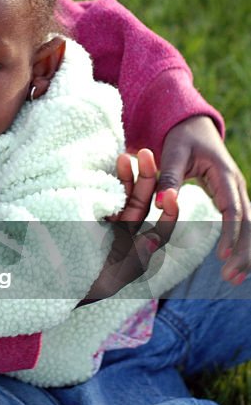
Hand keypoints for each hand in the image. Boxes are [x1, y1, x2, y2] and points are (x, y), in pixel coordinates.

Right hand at [82, 149, 178, 302]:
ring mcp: (104, 221)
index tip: (171, 196)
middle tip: (145, 154)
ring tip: (124, 156)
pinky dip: (105, 180)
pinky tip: (105, 166)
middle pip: (141, 203)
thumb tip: (154, 238)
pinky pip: (100, 194)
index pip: (158, 229)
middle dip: (146, 179)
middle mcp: (122, 233)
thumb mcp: (110, 281)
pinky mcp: (85, 212)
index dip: (168, 212)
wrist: (44, 282)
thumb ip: (134, 261)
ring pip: (122, 195)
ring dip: (126, 175)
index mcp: (133, 249)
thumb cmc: (80, 287)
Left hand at [157, 116, 249, 281]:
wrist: (193, 124)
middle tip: (232, 278)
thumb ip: (168, 176)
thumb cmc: (181, 137)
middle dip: (243, 251)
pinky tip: (235, 266)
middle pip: (249, 223)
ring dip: (245, 253)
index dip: (230, 233)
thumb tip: (161, 202)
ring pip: (250, 226)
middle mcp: (237, 186)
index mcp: (225, 174)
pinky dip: (241, 245)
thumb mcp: (172, 151)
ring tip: (234, 279)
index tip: (224, 257)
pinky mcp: (232, 199)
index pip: (233, 209)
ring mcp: (237, 193)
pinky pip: (242, 224)